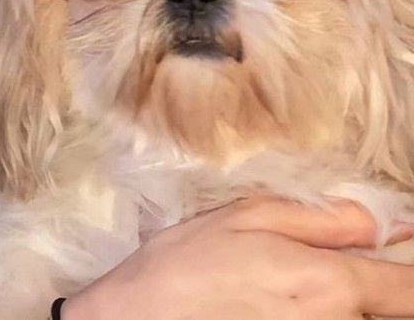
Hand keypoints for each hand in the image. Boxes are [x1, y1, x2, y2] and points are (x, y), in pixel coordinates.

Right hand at [62, 195, 413, 318]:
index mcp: (329, 284)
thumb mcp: (251, 216)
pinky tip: (290, 302)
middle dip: (381, 291)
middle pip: (390, 313)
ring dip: (352, 305)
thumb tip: (385, 222)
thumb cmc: (189, 262)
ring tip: (298, 287)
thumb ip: (326, 218)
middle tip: (336, 268)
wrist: (139, 319)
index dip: (411, 272)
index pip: (410, 290)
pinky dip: (327, 317)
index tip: (400, 255)